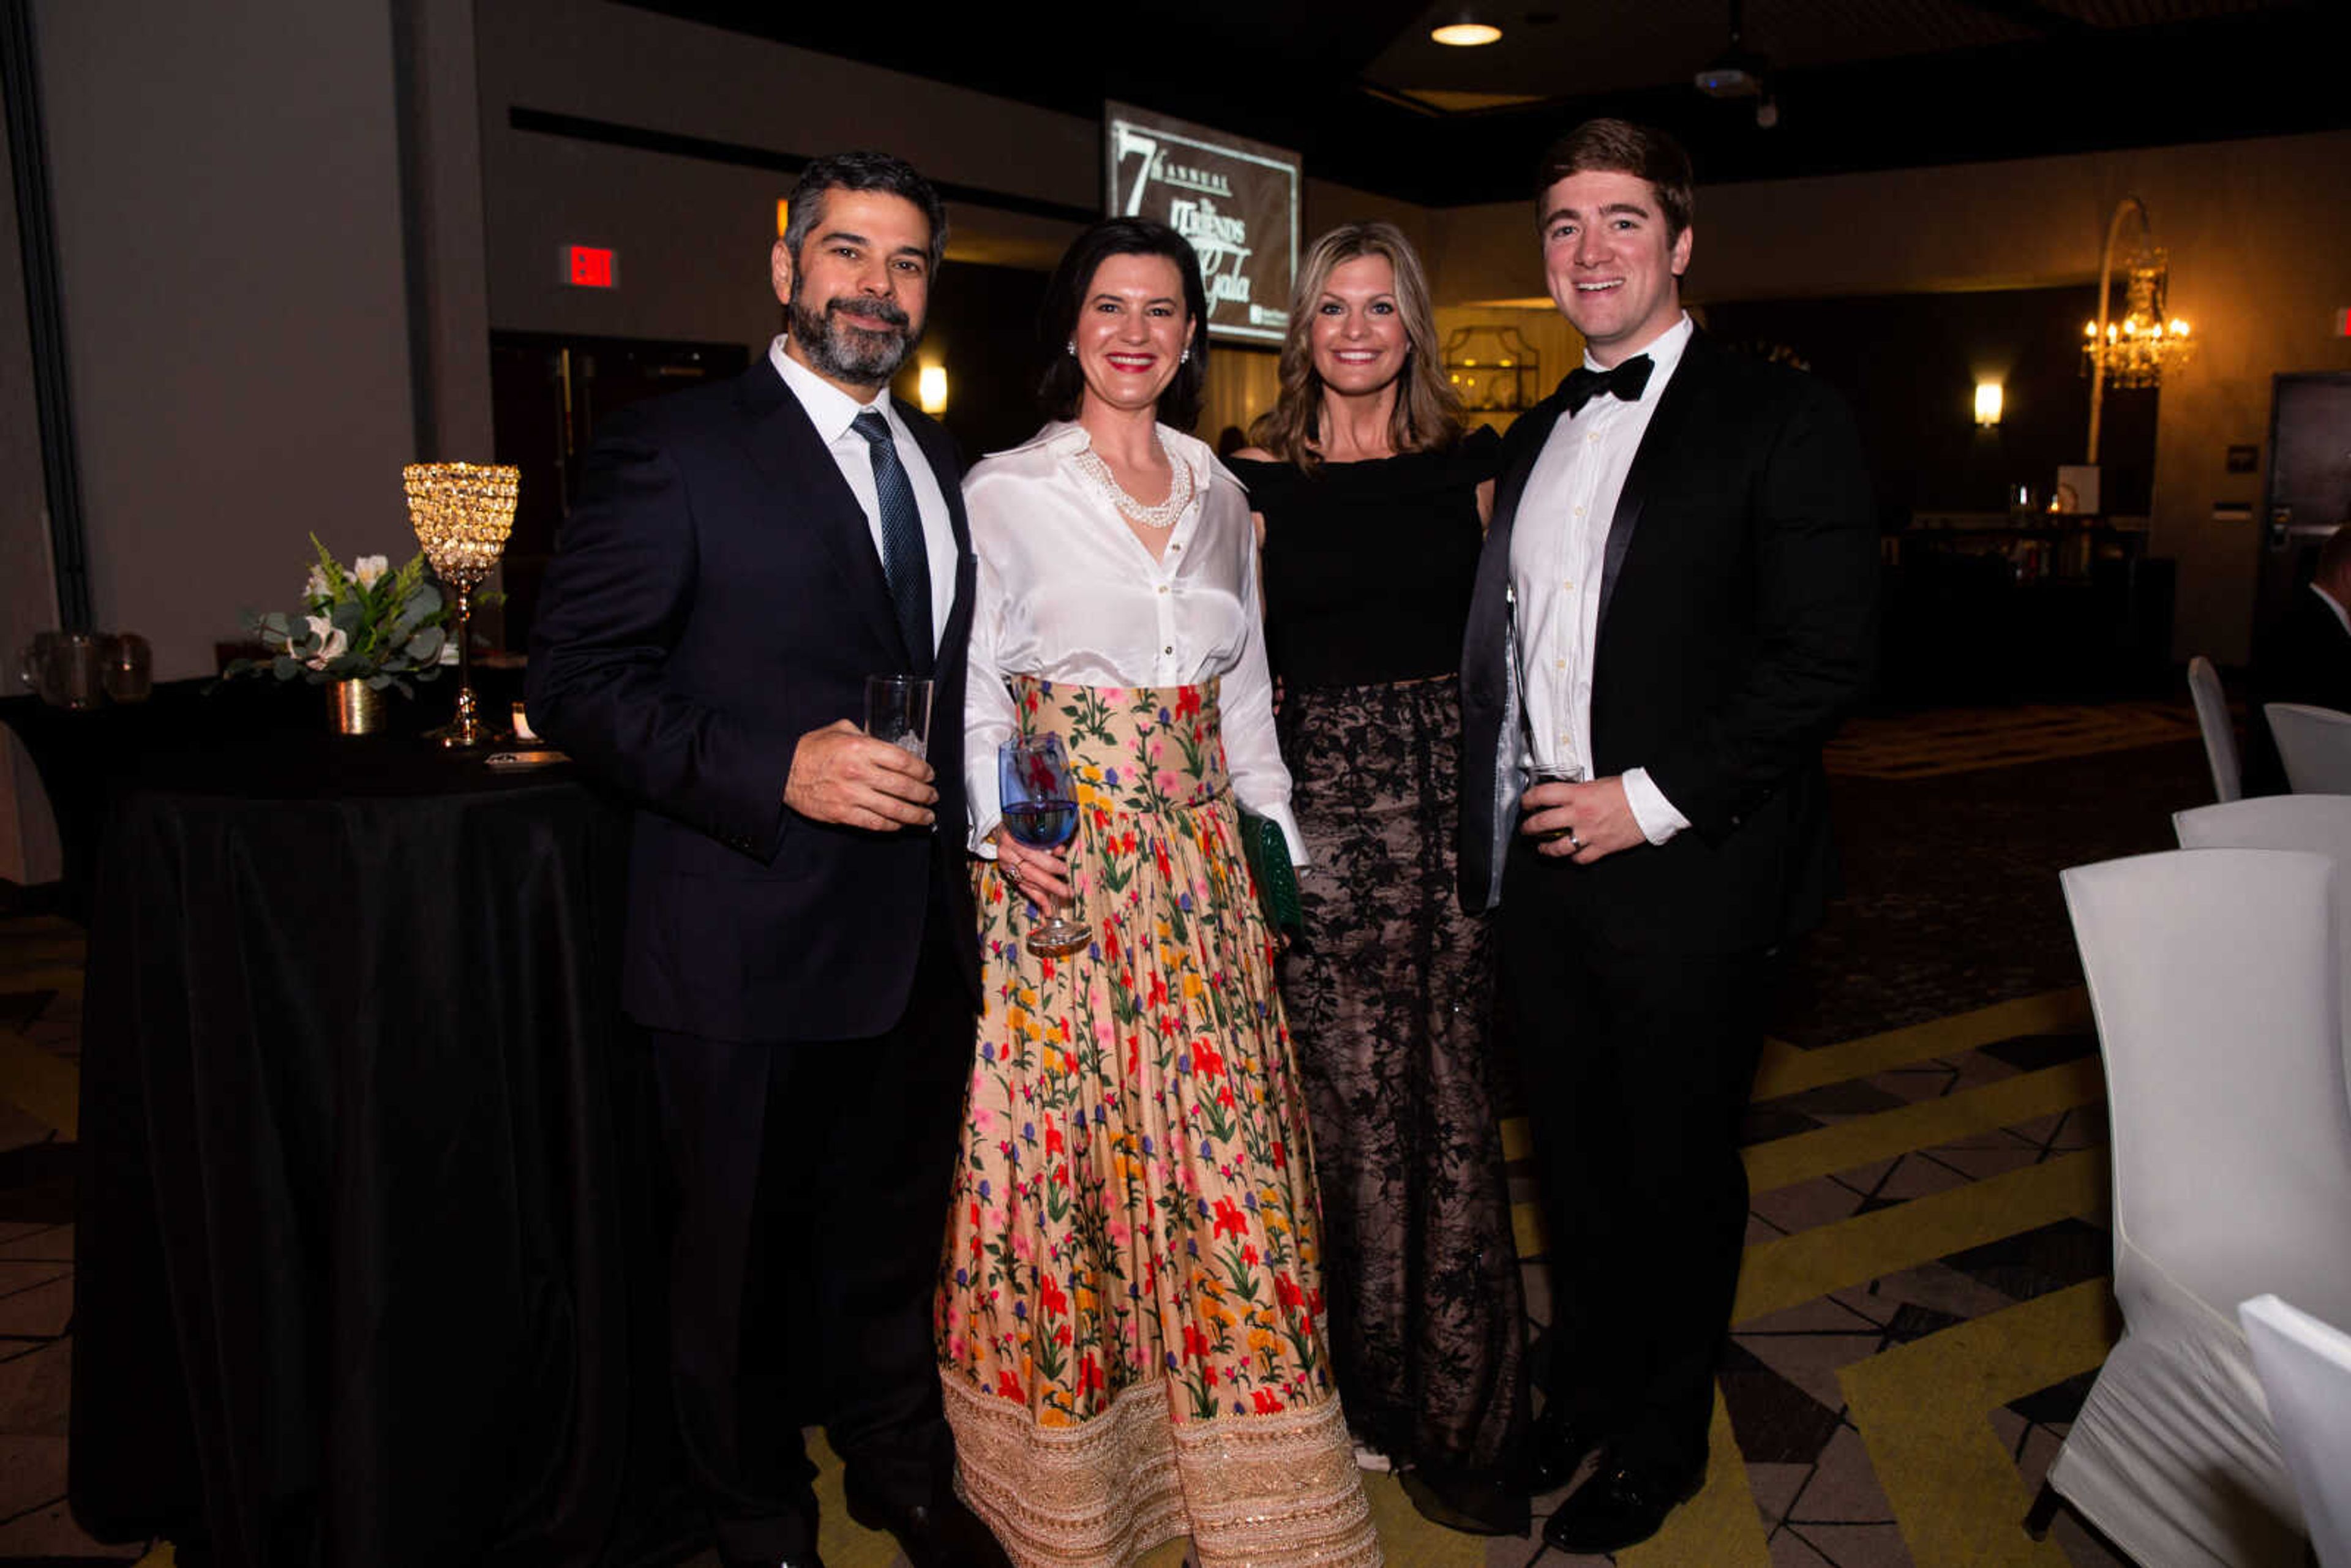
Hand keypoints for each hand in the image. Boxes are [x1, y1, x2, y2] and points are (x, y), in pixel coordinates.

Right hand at [785, 719, 936, 829]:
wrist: (783, 771)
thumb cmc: (811, 749)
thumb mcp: (840, 730)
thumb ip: (866, 734)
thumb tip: (886, 741)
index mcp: (860, 748)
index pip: (903, 761)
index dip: (921, 770)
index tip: (929, 774)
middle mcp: (858, 772)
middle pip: (903, 787)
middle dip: (924, 794)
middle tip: (932, 796)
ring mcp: (851, 796)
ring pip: (894, 809)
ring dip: (915, 814)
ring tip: (926, 815)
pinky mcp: (843, 814)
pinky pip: (875, 823)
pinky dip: (892, 825)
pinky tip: (901, 824)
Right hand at [989, 826, 1073, 903]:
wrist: (1000, 829)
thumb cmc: (1020, 827)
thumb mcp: (1032, 827)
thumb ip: (1046, 839)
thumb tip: (1060, 850)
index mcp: (1012, 839)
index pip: (1030, 854)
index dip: (1048, 863)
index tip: (1063, 869)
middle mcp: (1007, 854)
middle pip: (1029, 872)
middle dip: (1050, 884)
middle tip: (1067, 891)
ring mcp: (1006, 866)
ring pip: (1027, 883)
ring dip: (1046, 893)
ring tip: (1062, 897)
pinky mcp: (1009, 875)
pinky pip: (1024, 889)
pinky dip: (1038, 900)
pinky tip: (1047, 909)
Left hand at [1519, 775, 1644, 863]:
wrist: (1648, 803)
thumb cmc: (1626, 790)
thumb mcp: (1596, 783)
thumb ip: (1578, 792)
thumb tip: (1565, 796)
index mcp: (1578, 795)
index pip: (1543, 795)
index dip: (1529, 799)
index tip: (1526, 803)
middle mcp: (1580, 815)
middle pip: (1543, 823)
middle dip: (1529, 827)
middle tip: (1526, 828)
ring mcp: (1589, 834)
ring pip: (1558, 847)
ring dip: (1546, 848)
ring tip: (1542, 848)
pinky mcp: (1601, 847)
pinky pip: (1581, 858)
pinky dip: (1573, 858)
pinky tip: (1570, 855)